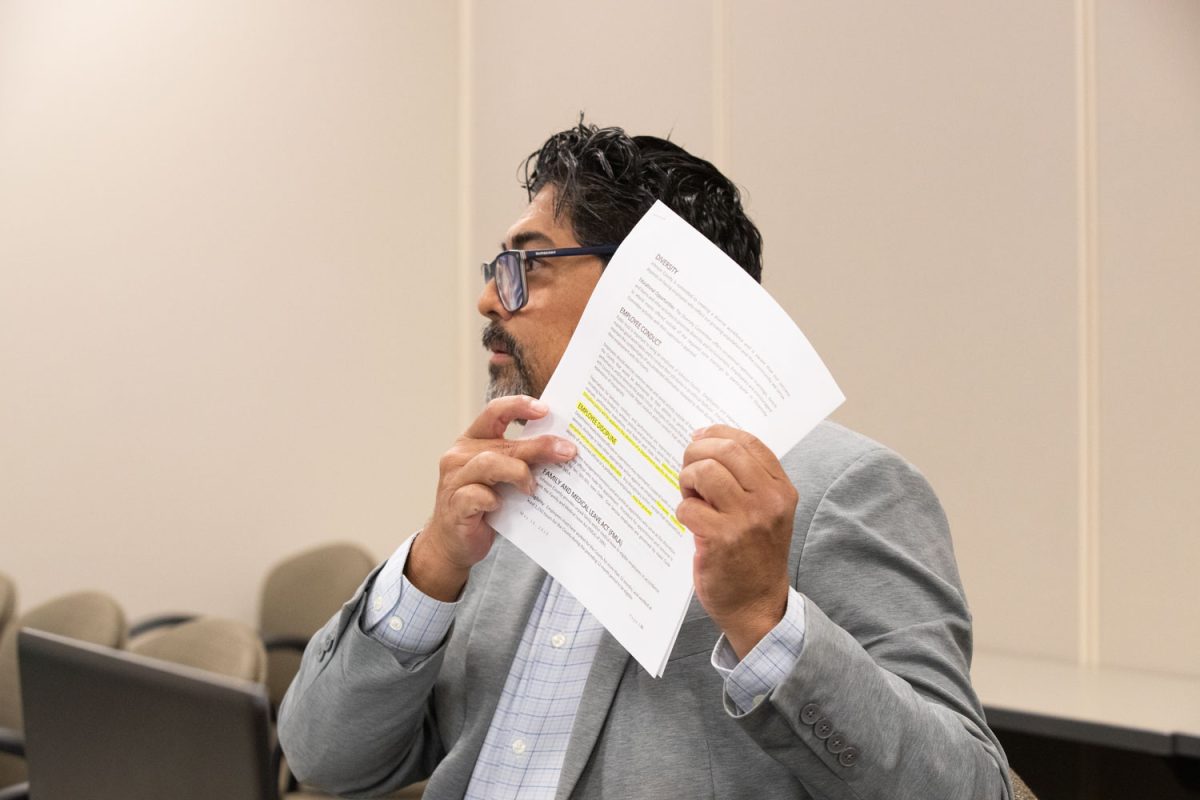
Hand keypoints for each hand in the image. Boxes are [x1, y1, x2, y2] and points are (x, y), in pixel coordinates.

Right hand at [407, 395, 576, 600]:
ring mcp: (454, 480)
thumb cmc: (484, 507)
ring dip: (518, 472)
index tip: (545, 410)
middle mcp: (459, 456)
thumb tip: (562, 450)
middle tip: (567, 452)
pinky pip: (475, 495)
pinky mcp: (455, 506)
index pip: (494, 412)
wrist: (454, 544)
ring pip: (489, 463)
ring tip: (533, 487)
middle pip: (503, 443)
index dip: (519, 406)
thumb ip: (522, 461)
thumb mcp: (504, 478)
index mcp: (472, 441)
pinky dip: (492, 499)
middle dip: (539, 446)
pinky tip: (501, 505)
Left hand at [676, 425, 796, 658]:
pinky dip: (683, 511)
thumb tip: (706, 445)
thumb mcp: (767, 513)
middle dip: (696, 453)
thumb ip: (747, 481)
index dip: (718, 433)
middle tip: (687, 468)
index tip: (699, 437)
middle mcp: (768, 501)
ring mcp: (746, 519)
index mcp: (781, 489)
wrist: (758, 605)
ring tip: (690, 496)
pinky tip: (691, 524)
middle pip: (725, 450)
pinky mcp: (721, 539)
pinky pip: (688, 507)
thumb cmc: (755, 555)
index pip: (749, 442)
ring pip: (704, 472)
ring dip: (687, 480)